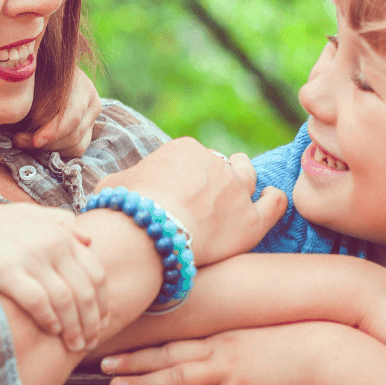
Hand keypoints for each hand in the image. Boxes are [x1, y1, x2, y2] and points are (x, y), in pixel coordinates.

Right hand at [0, 202, 106, 351]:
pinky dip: (49, 319)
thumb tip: (89, 240)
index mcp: (61, 233)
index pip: (96, 274)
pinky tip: (52, 331)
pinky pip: (38, 301)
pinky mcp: (8, 270)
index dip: (102, 302)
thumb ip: (61, 223)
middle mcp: (52, 244)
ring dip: (74, 327)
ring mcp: (30, 257)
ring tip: (74, 344)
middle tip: (90, 342)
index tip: (101, 323)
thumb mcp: (30, 214)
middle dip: (91, 321)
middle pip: (85, 291)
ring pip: (65, 300)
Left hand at [14, 67, 100, 156]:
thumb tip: (36, 122)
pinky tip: (40, 143)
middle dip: (45, 143)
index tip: (35, 140)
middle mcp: (92, 104)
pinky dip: (57, 151)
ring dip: (49, 149)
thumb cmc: (37, 76)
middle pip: (74, 135)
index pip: (73, 117)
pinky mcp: (88, 132)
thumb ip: (37, 102)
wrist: (45, 74)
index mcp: (83, 87)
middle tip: (18, 139)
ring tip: (24, 141)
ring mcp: (92, 119)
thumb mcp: (35, 83)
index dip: (53, 132)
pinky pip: (76, 150)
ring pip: (76, 146)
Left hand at [101, 323, 334, 384]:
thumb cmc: (299, 341)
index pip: (175, 335)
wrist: (328, 352)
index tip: (120, 340)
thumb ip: (237, 339)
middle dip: (132, 359)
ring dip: (144, 383)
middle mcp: (219, 348)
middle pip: (166, 353)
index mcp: (222, 333)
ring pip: (176, 376)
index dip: (145, 339)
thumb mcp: (262, 335)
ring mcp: (228, 369)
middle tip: (101, 362)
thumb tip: (220, 346)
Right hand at [105, 138, 286, 265]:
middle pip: (222, 165)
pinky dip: (275, 199)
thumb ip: (120, 183)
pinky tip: (273, 198)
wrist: (150, 233)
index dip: (191, 171)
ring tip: (247, 181)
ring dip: (246, 176)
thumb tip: (110, 190)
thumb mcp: (113, 186)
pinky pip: (273, 205)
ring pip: (248, 178)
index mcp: (184, 150)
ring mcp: (236, 192)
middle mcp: (215, 164)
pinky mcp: (250, 222)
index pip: (194, 156)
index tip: (184, 185)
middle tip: (215, 184)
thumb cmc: (127, 209)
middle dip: (219, 172)